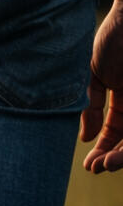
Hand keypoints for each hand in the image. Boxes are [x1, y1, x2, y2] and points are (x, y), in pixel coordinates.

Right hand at [80, 4, 122, 172]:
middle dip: (114, 157)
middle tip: (98, 167)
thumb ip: (91, 105)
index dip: (103, 150)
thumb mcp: (95, 74)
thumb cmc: (114, 37)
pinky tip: (121, 150)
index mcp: (122, 97)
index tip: (88, 166)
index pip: (114, 132)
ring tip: (109, 163)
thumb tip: (87, 137)